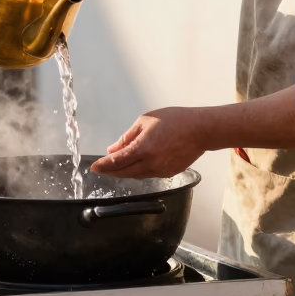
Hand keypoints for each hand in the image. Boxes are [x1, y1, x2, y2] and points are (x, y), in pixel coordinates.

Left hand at [89, 107, 208, 178]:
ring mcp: (160, 171)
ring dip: (124, 171)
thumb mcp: (145, 121)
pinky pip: (148, 174)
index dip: (103, 166)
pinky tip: (136, 164)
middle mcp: (151, 163)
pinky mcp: (169, 174)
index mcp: (143, 148)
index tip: (94, 167)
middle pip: (124, 173)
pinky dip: (139, 171)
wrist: (200, 130)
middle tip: (101, 169)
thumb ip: (127, 137)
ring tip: (117, 165)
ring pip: (136, 175)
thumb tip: (113, 149)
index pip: (116, 162)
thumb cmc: (174, 120)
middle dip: (110, 172)